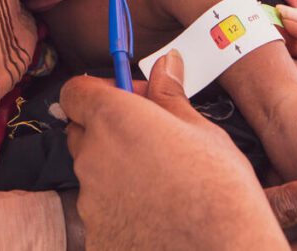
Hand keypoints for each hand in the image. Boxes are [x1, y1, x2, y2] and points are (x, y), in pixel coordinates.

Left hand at [60, 51, 288, 249]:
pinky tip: (156, 215)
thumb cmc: (220, 189)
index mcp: (114, 120)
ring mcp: (89, 203)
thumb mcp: (202, 130)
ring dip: (116, 172)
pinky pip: (101, 214)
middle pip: (82, 133)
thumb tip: (165, 63)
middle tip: (150, 138)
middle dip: (108, 131)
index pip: (76, 92)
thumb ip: (170, 96)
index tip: (129, 99)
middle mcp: (92, 158)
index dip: (100, 91)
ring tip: (162, 183)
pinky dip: (121, 211)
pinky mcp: (95, 238)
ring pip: (93, 176)